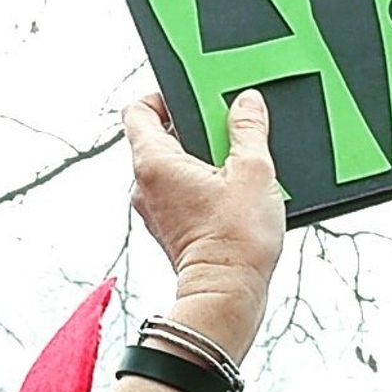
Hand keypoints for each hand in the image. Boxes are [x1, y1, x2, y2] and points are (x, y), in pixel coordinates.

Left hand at [123, 89, 284, 358]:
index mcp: (154, 162)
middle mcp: (144, 185)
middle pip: (158, 135)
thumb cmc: (234, 241)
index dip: (163, 95)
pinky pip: (180, 189)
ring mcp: (154, 209)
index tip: (193, 94)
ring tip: (235, 160)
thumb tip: (246, 103)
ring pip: (172, 164)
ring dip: (200, 155)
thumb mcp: (253, 170)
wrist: (228, 298)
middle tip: (226, 125)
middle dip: (193, 125)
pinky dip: (202, 181)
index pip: (138, 110)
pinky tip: (233, 189)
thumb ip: (248, 129)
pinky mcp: (170, 227)